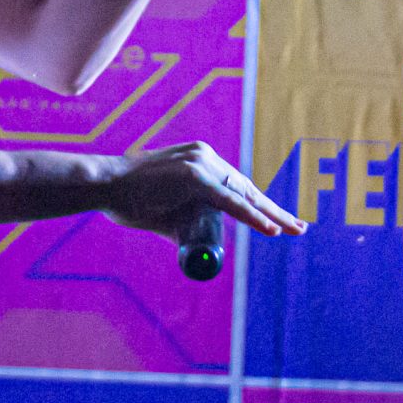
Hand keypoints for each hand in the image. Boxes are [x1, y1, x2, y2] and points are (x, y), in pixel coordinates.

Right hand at [104, 141, 303, 239]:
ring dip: (270, 215)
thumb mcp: (166, 213)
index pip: (237, 185)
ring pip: (243, 195)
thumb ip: (184, 223)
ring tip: (292, 230)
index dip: (260, 205)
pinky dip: (252, 216)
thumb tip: (198, 246)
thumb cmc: (129, 200)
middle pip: (247, 188)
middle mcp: (205, 156)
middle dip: (274, 210)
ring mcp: (201, 164)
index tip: (279, 221)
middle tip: (299, 227)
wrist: (103, 186)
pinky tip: (271, 229)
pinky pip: (230, 202)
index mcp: (200, 160)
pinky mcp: (195, 177)